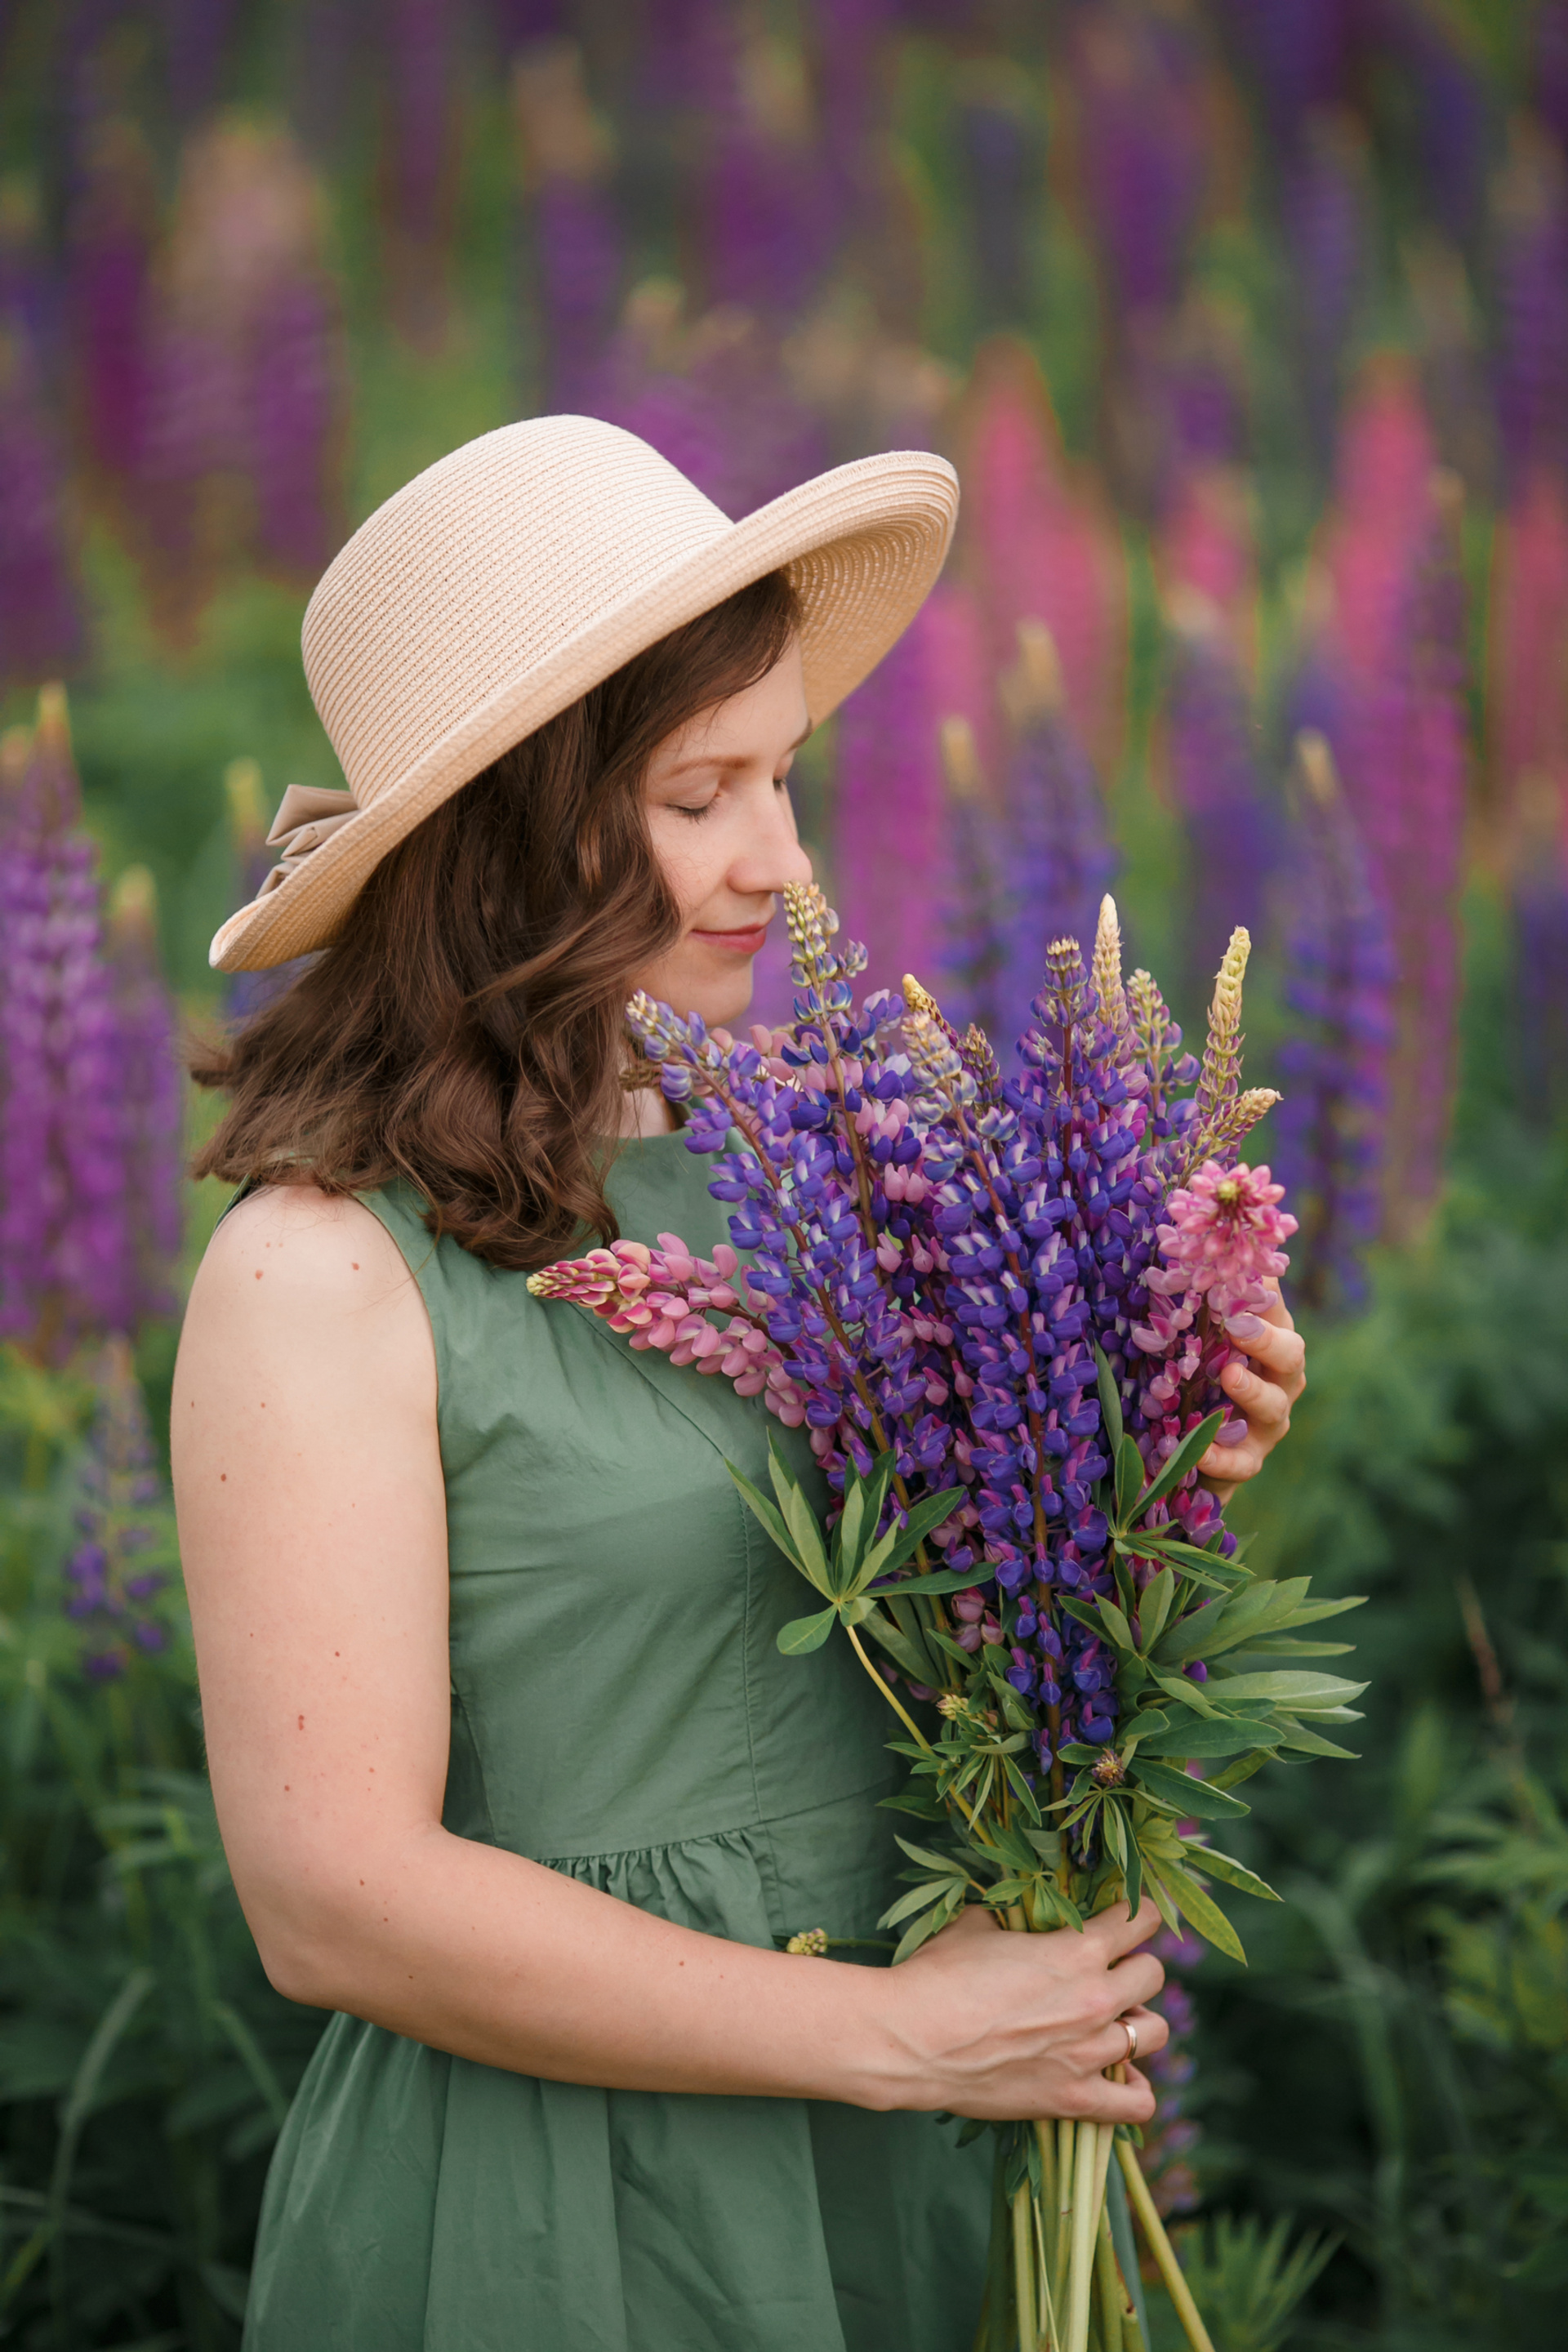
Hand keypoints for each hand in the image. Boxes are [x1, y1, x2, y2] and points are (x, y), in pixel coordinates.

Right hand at [873, 1899, 1167, 2121]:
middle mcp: (1095, 1998)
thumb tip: (1014, 1917)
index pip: (1141, 1920)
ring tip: (1110, 2023)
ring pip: (1154, 2033)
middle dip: (1133, 1968)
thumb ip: (1012, 1920)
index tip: (1124, 1919)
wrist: (912, 2040)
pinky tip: (1117, 2077)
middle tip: (1107, 1973)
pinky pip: (1137, 2103)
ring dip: (1136, 2023)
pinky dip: (1136, 2090)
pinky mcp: (1074, 2099)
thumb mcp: (977, 1925)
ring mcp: (1089, 2053)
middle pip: (1153, 1975)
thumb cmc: (938, 1974)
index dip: (1136, 1914)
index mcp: (1076, 1950)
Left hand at [1198, 1283, 1305, 1504]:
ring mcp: (1268, 1422)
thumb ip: (1201, 1302)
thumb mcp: (1196, 1339)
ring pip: (1274, 1406)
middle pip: (1291, 1355)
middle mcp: (1279, 1380)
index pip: (1275, 1312)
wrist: (1194, 1449)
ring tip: (1230, 1377)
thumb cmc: (1199, 1377)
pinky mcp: (1249, 1460)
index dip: (1264, 1294)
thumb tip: (1184, 1248)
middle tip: (1238, 1327)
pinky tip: (1200, 1451)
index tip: (1240, 1274)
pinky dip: (1222, 1457)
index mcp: (1268, 1343)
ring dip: (1253, 1391)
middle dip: (1268, 1340)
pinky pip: (1243, 1462)